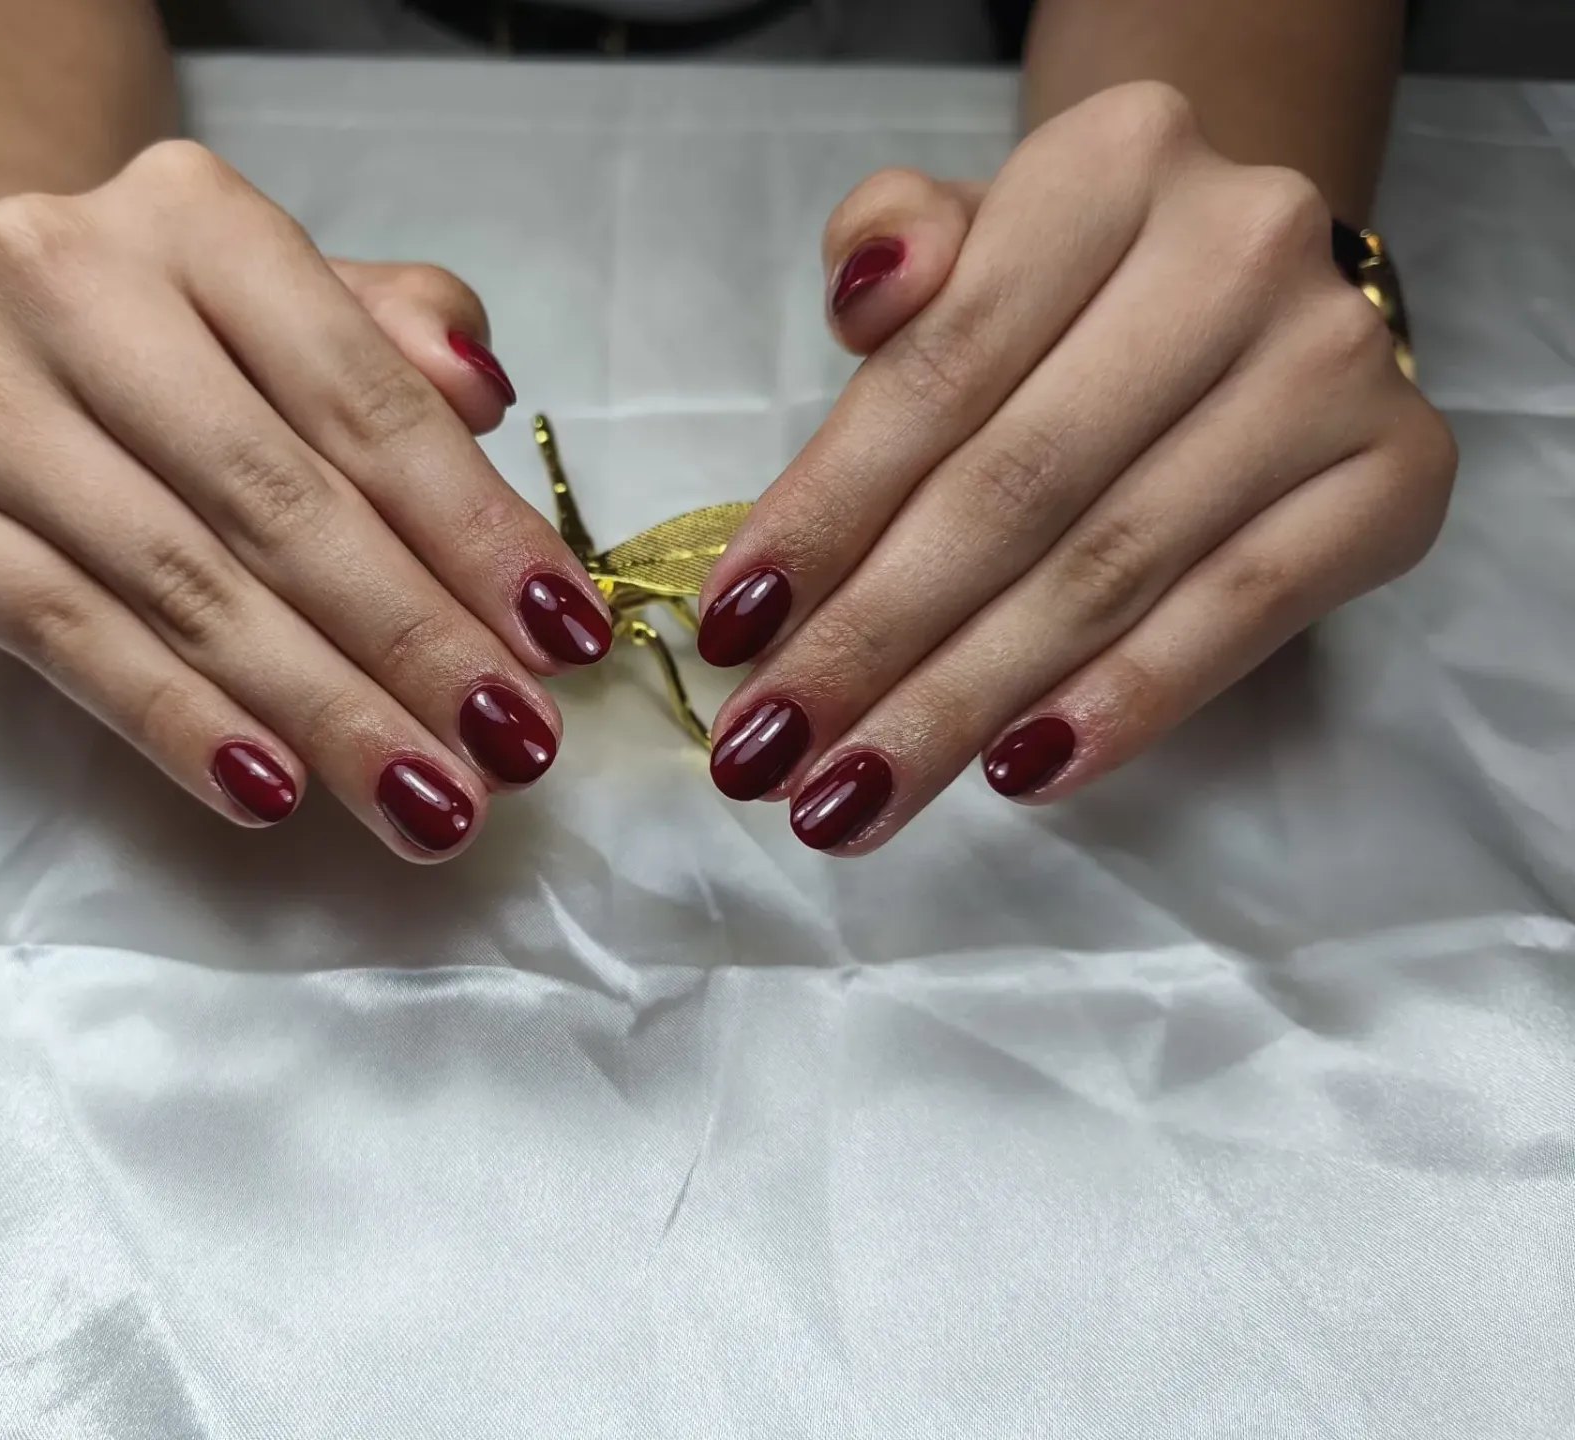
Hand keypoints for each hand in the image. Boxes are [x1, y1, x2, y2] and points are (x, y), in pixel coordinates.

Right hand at [0, 140, 613, 859]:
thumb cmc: (183, 338)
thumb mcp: (302, 308)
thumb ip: (403, 343)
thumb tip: (484, 401)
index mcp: (193, 214)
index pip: (364, 401)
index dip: (474, 531)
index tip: (565, 639)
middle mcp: (62, 278)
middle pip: (278, 502)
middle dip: (415, 643)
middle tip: (514, 749)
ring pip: (183, 585)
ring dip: (325, 711)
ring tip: (431, 801)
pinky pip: (68, 638)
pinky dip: (180, 725)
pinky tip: (275, 794)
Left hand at [697, 81, 1456, 853]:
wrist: (1237, 279)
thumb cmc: (1064, 279)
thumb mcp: (968, 231)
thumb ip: (889, 244)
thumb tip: (867, 303)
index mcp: (1112, 165)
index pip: (936, 373)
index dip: (821, 516)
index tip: (731, 633)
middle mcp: (1239, 249)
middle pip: (1012, 490)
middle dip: (869, 642)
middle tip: (768, 752)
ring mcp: (1333, 367)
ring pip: (1105, 571)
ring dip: (961, 704)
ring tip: (853, 795)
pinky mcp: (1395, 477)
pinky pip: (1238, 614)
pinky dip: (1122, 702)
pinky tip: (1017, 769)